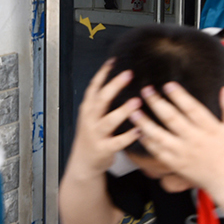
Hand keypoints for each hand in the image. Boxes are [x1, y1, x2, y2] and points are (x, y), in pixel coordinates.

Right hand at [69, 61, 139, 176]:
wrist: (84, 162)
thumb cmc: (92, 135)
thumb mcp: (92, 115)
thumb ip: (102, 100)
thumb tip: (120, 79)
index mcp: (88, 108)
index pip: (94, 87)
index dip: (103, 73)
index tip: (114, 61)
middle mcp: (91, 119)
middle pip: (101, 99)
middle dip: (114, 85)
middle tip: (129, 74)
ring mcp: (96, 134)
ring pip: (109, 120)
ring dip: (123, 111)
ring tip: (136, 102)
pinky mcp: (104, 149)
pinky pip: (117, 142)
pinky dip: (128, 136)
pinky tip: (139, 130)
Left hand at [129, 82, 223, 193]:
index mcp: (209, 129)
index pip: (192, 109)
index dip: (179, 96)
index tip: (167, 85)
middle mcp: (194, 140)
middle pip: (171, 119)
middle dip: (157, 103)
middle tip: (146, 90)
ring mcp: (183, 153)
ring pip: (159, 136)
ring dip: (144, 123)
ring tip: (133, 111)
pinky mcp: (175, 164)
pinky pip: (157, 152)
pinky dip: (147, 142)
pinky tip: (138, 132)